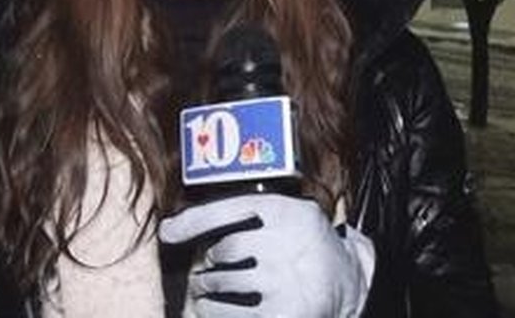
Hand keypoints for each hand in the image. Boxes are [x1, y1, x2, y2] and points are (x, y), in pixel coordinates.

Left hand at [159, 194, 374, 317]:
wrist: (346, 283)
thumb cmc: (301, 244)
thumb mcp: (285, 215)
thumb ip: (240, 213)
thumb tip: (170, 227)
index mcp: (286, 210)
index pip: (230, 208)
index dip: (194, 221)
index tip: (168, 232)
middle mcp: (287, 242)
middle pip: (224, 249)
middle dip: (209, 261)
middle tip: (207, 268)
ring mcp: (285, 280)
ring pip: (223, 281)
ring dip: (206, 287)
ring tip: (207, 288)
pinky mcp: (284, 314)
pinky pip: (231, 314)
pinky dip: (214, 312)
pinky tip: (212, 308)